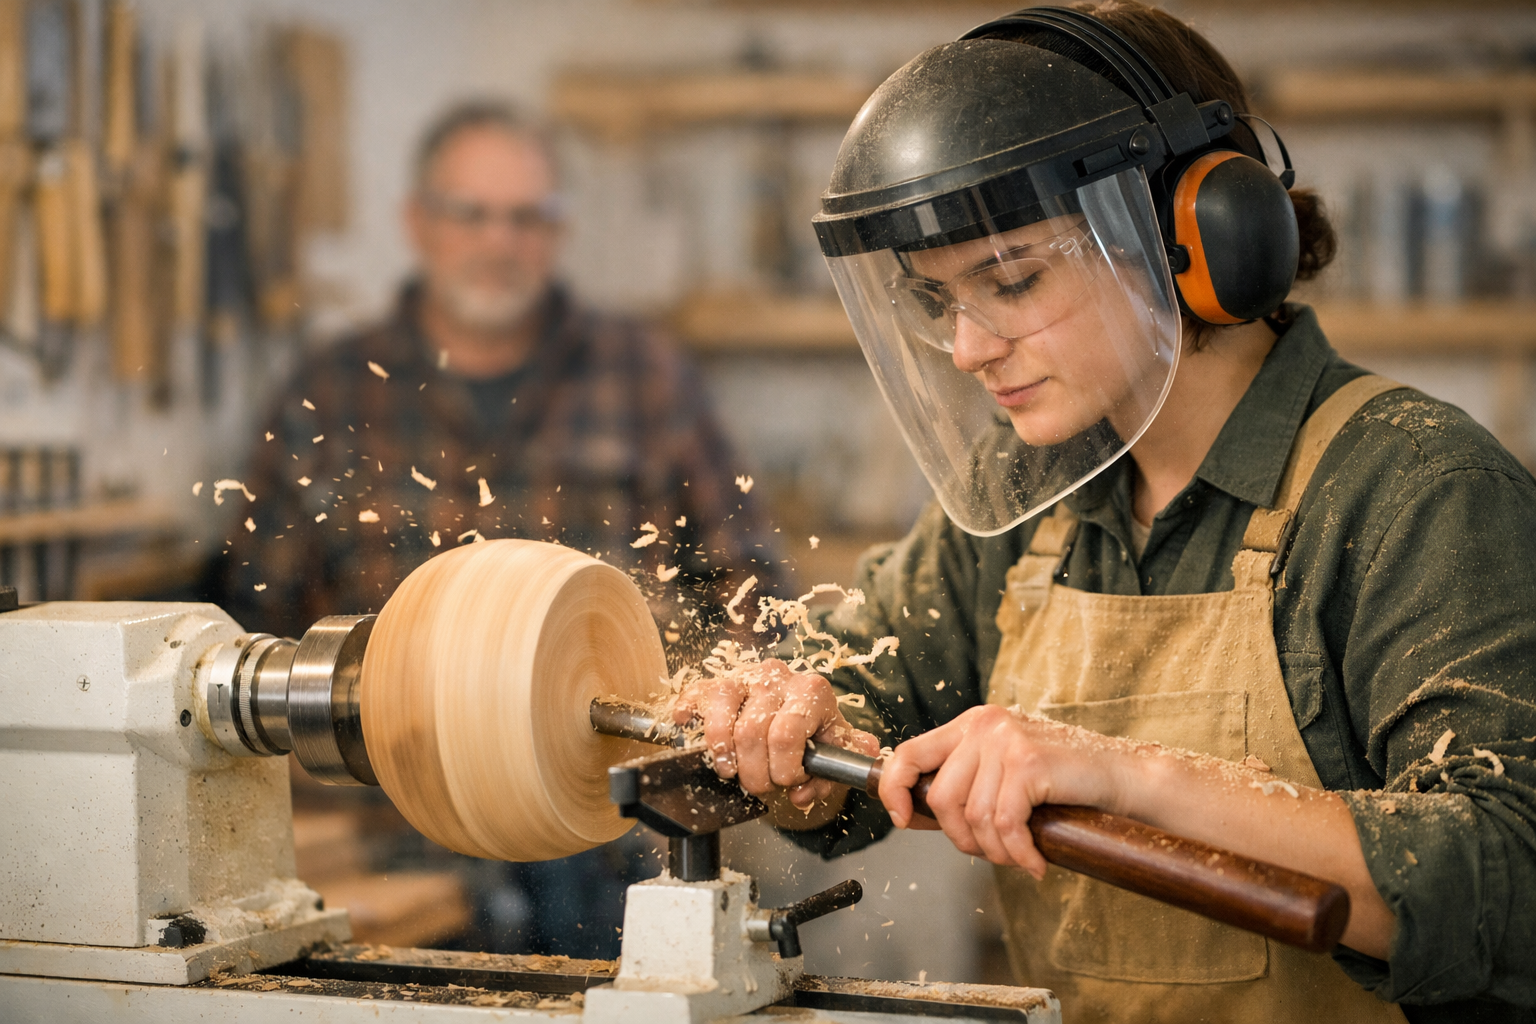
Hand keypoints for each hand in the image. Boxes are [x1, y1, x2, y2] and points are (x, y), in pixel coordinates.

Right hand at [673, 659, 879, 810]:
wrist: (802, 709)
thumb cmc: (817, 732)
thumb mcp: (834, 752)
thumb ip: (828, 778)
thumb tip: (801, 795)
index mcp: (811, 691)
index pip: (785, 736)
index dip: (784, 770)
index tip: (789, 781)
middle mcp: (776, 677)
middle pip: (751, 733)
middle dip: (754, 774)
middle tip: (762, 784)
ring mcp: (743, 677)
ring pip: (721, 718)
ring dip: (723, 755)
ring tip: (731, 771)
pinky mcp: (716, 683)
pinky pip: (695, 697)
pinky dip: (689, 718)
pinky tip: (691, 730)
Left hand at [877, 704, 1126, 878]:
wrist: (1122, 777)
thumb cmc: (1062, 783)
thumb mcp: (1001, 776)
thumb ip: (961, 787)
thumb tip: (907, 814)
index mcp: (971, 724)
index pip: (909, 752)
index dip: (895, 789)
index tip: (900, 820)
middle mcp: (983, 725)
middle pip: (941, 798)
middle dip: (962, 839)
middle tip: (995, 852)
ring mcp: (1005, 740)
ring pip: (974, 817)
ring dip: (996, 851)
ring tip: (1020, 855)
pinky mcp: (1028, 762)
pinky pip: (1004, 825)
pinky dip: (1018, 853)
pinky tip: (1035, 862)